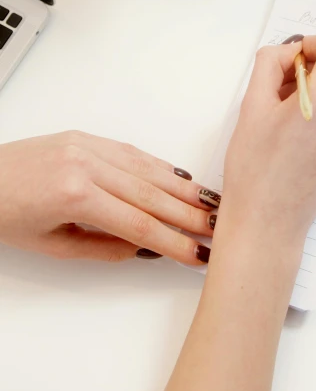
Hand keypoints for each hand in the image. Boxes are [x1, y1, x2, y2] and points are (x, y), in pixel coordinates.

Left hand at [0, 131, 218, 263]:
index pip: (140, 225)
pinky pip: (132, 152)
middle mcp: (86, 163)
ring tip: (210, 204)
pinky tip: (180, 177)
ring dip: (183, 188)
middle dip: (189, 214)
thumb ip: (103, 248)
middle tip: (219, 228)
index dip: (174, 242)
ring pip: (148, 168)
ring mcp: (87, 145)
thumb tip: (144, 248)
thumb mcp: (53, 246)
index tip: (197, 254)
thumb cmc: (5, 213)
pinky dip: (159, 165)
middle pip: (152, 194)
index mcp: (76, 195)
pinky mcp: (85, 136)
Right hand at [147, 31, 315, 390]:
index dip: (314, 42)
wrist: (268, 224)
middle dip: (314, 63)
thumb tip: (287, 52)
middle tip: (280, 86)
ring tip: (283, 111)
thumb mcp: (251, 106)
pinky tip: (294, 129)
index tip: (291, 61)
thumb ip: (270, 65)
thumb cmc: (253, 171)